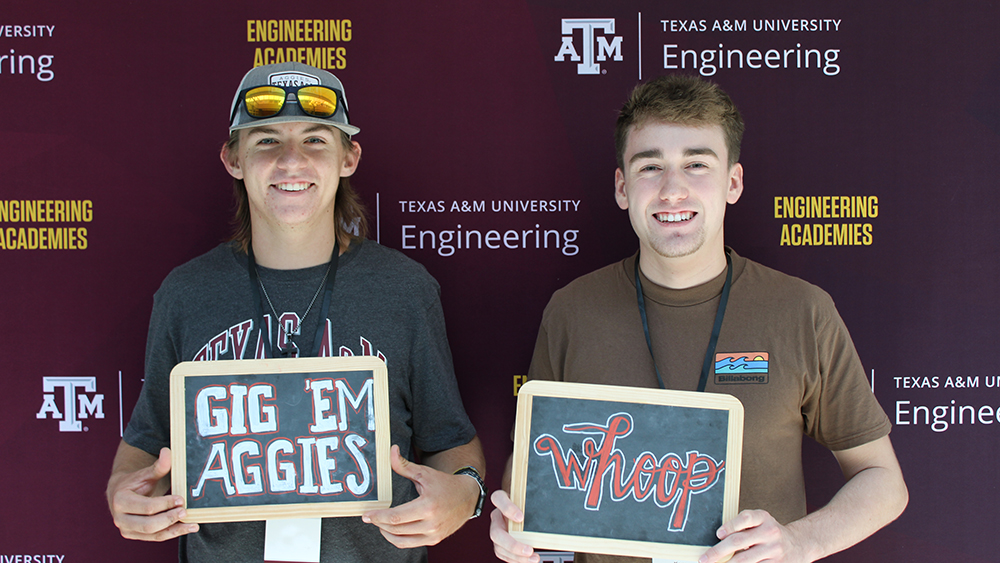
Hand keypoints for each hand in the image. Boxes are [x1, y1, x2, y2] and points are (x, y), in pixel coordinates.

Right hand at [107, 446, 198, 540]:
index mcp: (120, 500)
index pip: (146, 507)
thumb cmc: (135, 482)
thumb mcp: (146, 473)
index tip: (180, 499)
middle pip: (148, 525)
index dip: (165, 504)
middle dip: (169, 519)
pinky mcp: (135, 535)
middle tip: (185, 511)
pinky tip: (186, 528)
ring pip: (153, 535)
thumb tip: (167, 452)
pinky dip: (171, 534)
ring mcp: (127, 529)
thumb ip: (158, 466)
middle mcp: (120, 518)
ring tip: (192, 524)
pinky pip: (155, 538)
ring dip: (174, 530)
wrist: (121, 493)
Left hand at [362, 445, 478, 547]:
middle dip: (379, 523)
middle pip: (396, 529)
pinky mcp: (435, 540)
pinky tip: (392, 530)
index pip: (396, 517)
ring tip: (380, 524)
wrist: (468, 497)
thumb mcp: (425, 473)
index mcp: (428, 506)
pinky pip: (410, 544)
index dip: (378, 516)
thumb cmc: (445, 484)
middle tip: (370, 517)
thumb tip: (391, 451)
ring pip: (401, 540)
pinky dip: (398, 539)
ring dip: (387, 533)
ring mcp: (434, 534)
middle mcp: (431, 523)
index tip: (366, 515)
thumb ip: (404, 465)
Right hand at [489, 490, 538, 562]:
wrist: (519, 508)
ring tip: (532, 558)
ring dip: (517, 556)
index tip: (520, 517)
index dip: (508, 508)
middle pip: (496, 533)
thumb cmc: (523, 502)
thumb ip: (532, 502)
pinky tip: (527, 560)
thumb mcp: (527, 498)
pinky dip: (516, 560)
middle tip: (528, 549)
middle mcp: (497, 517)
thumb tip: (548, 511)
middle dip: (513, 544)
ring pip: (500, 547)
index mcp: (501, 501)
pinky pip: (504, 554)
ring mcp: (497, 531)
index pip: (498, 499)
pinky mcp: (500, 543)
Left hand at [699, 509, 808, 562]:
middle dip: (718, 552)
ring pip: (745, 560)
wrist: (799, 544)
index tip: (718, 534)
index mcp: (763, 518)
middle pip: (739, 541)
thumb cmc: (770, 533)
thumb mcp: (760, 522)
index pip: (745, 518)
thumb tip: (719, 540)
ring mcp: (774, 551)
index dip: (730, 525)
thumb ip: (742, 527)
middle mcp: (770, 533)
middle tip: (704, 559)